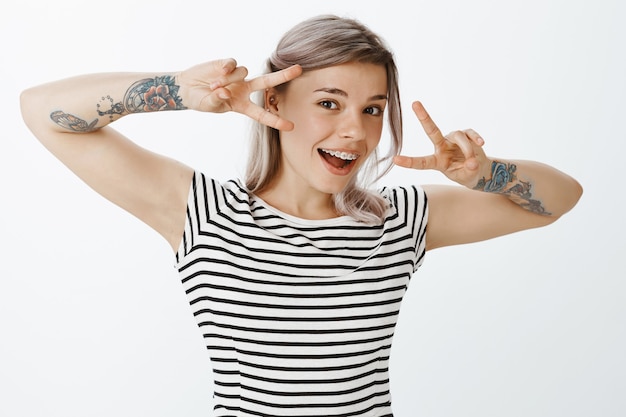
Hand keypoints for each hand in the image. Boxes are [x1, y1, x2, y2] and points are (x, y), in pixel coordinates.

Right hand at [177, 58, 301, 130]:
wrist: (186, 88)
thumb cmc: (200, 101)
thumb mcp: (209, 105)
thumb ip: (217, 100)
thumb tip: (224, 90)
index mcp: (242, 105)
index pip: (262, 114)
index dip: (276, 120)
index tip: (291, 126)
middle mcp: (244, 90)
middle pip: (268, 82)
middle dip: (283, 76)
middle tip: (299, 69)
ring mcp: (237, 77)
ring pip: (243, 73)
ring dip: (229, 80)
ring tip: (212, 86)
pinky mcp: (227, 64)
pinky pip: (233, 64)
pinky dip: (226, 69)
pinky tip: (218, 73)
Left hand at [394, 101, 488, 187]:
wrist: (478, 169)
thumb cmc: (466, 173)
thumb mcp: (467, 177)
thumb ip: (468, 171)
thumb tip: (472, 162)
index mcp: (437, 161)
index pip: (421, 162)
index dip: (409, 162)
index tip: (395, 159)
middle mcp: (442, 147)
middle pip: (431, 130)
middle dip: (424, 117)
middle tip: (414, 103)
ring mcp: (453, 139)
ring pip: (458, 136)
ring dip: (467, 149)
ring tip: (473, 162)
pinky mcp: (466, 134)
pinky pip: (469, 133)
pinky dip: (475, 138)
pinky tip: (481, 143)